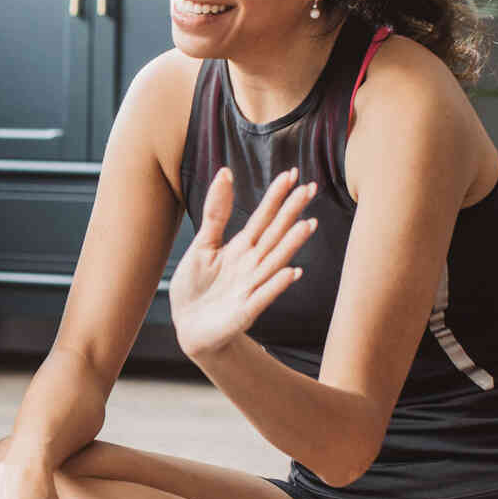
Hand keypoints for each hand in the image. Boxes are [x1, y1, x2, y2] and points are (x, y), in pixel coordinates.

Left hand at [169, 166, 318, 362]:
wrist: (187, 325)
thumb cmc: (197, 285)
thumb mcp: (203, 244)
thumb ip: (217, 213)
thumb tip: (225, 173)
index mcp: (241, 247)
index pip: (263, 217)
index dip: (275, 196)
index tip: (291, 174)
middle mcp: (252, 264)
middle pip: (275, 234)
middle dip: (291, 212)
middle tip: (310, 188)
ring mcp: (252, 287)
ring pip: (275, 261)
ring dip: (291, 244)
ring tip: (308, 224)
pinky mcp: (246, 310)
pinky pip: (264, 295)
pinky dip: (277, 285)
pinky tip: (292, 272)